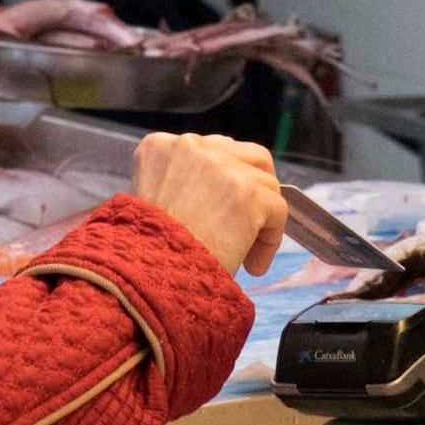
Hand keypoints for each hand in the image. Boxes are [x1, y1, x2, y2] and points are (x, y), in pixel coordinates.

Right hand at [132, 132, 286, 275]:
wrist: (150, 277)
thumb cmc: (147, 253)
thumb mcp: (152, 202)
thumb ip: (181, 184)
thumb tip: (221, 191)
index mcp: (161, 146)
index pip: (210, 150)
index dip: (223, 182)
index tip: (222, 211)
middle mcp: (189, 146)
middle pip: (243, 156)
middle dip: (251, 189)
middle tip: (247, 224)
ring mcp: (220, 166)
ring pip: (265, 184)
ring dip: (261, 219)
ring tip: (247, 253)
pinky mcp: (247, 193)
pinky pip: (277, 210)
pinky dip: (270, 239)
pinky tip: (253, 265)